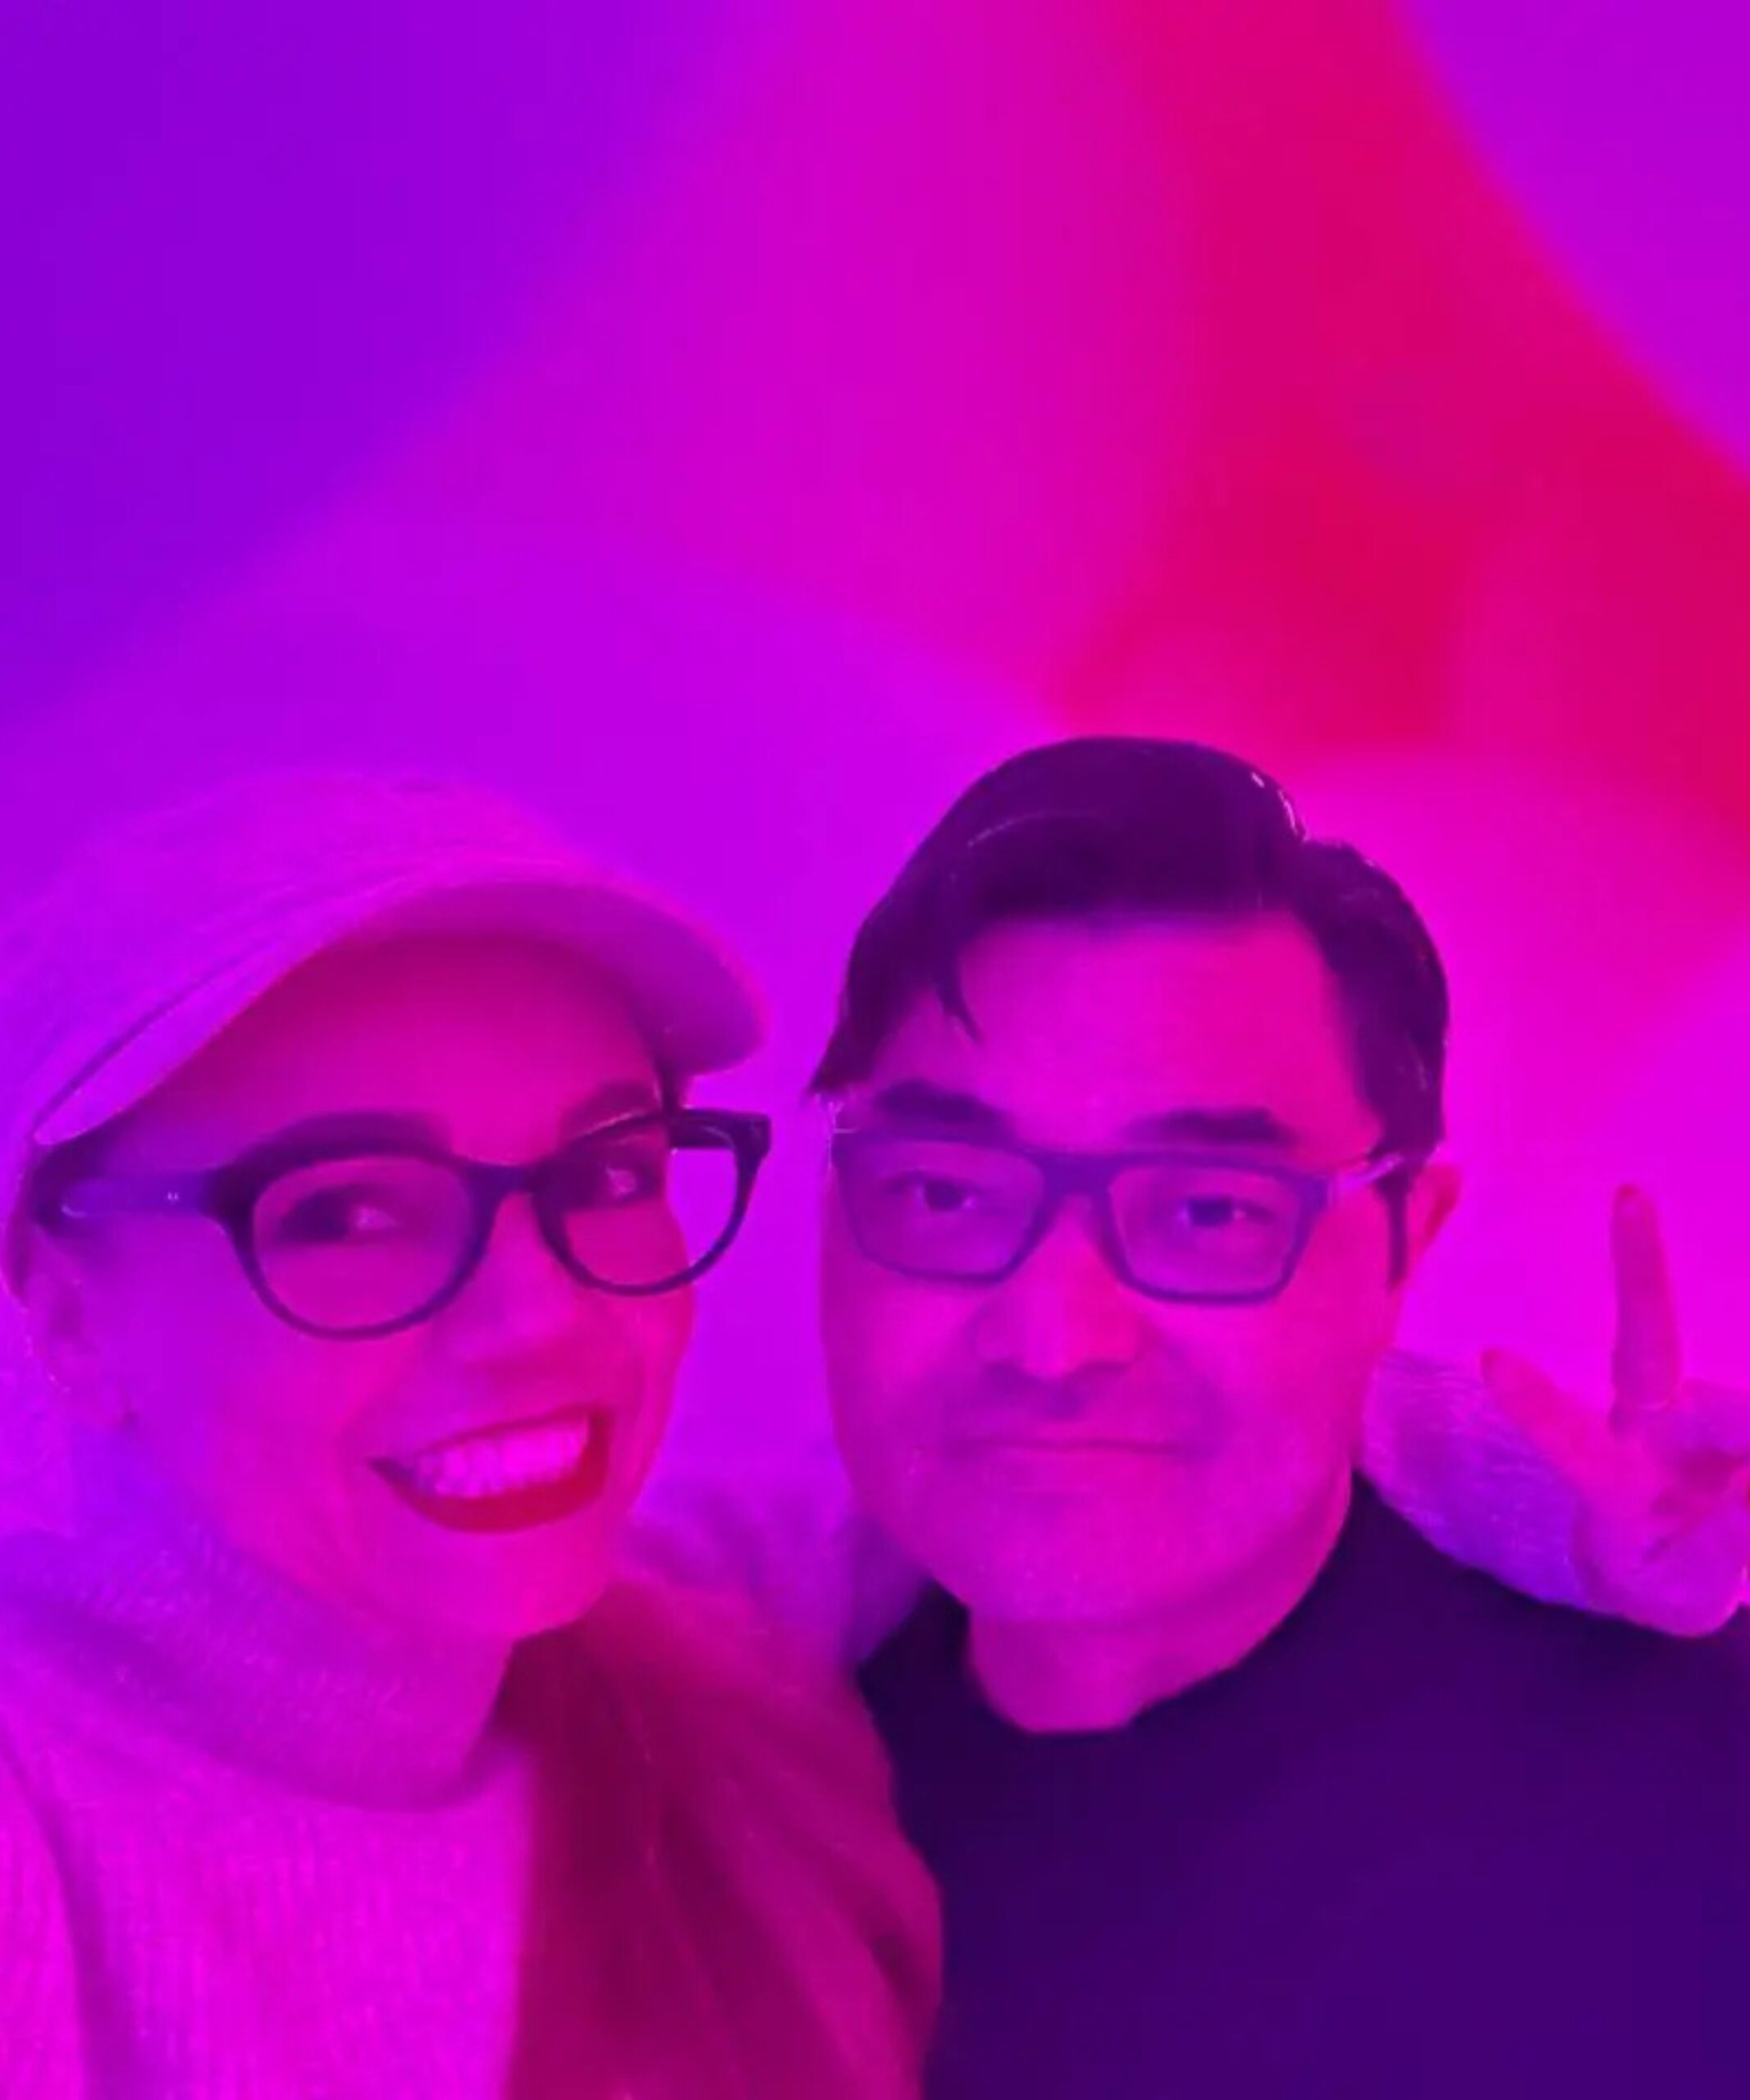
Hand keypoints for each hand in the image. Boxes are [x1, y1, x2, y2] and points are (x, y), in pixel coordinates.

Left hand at [1481, 1188, 1749, 1635]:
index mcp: (1611, 1477)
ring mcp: (1691, 1401)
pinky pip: (1748, 1405)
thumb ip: (1719, 1550)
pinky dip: (1749, 1426)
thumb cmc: (1666, 1572)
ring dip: (1746, 1432)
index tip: (1492, 1358)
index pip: (1569, 1439)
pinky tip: (1743, 1483)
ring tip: (1736, 1497)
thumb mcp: (1685, 1590)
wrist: (1694, 1560)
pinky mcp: (1734, 1401)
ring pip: (1738, 1400)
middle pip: (1645, 1338)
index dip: (1535, 1406)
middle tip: (1628, 1197)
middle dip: (1637, 1264)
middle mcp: (1645, 1420)